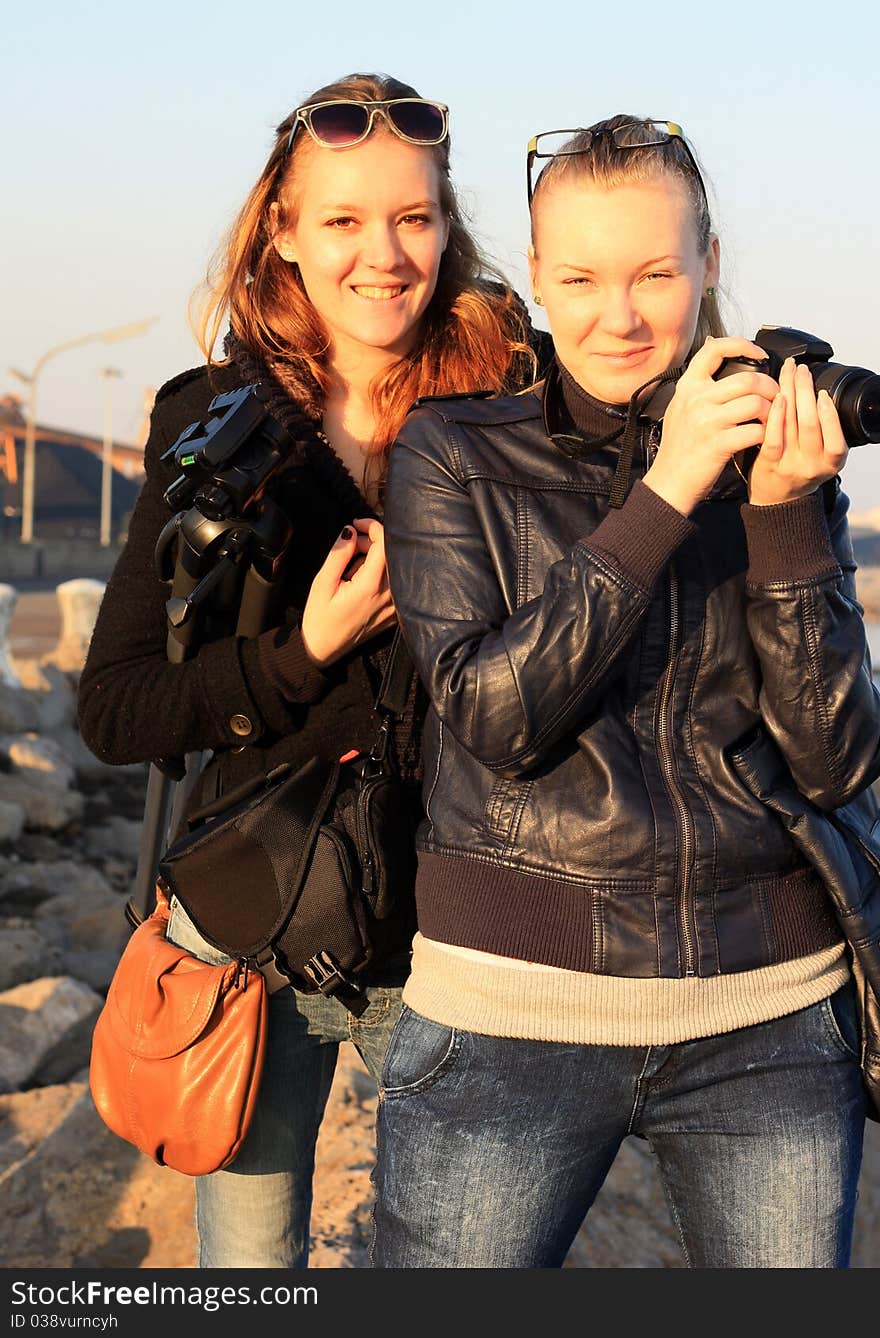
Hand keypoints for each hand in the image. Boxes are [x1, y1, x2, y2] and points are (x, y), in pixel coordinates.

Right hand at [301, 518, 396, 665]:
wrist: (324, 650)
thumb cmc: (320, 618)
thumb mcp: (322, 583)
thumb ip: (338, 554)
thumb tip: (350, 530)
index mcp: (371, 587)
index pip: (384, 544)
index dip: (372, 526)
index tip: (356, 524)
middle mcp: (389, 596)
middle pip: (390, 553)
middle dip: (370, 542)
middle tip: (348, 547)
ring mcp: (394, 606)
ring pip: (393, 566)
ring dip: (374, 558)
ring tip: (351, 568)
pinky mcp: (395, 612)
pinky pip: (394, 582)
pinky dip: (379, 573)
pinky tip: (361, 580)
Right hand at [643, 336, 778, 514]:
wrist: (669, 482)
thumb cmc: (679, 447)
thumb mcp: (680, 407)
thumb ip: (698, 383)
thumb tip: (712, 345)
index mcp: (688, 387)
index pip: (714, 349)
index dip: (742, 345)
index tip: (759, 353)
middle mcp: (696, 400)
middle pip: (748, 379)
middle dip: (770, 387)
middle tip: (775, 397)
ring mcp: (707, 422)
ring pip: (756, 403)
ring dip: (772, 411)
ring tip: (769, 419)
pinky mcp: (719, 444)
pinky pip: (756, 430)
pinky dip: (765, 434)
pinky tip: (760, 437)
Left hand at [747, 357, 847, 504]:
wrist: (775, 499)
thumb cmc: (799, 469)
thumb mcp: (822, 455)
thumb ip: (824, 431)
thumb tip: (817, 389)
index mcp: (832, 463)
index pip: (836, 440)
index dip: (829, 414)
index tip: (823, 392)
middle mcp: (813, 466)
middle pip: (812, 424)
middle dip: (807, 391)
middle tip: (802, 370)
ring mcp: (790, 465)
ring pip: (794, 425)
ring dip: (792, 394)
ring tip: (790, 374)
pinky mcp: (770, 464)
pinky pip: (773, 437)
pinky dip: (777, 415)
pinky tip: (777, 398)